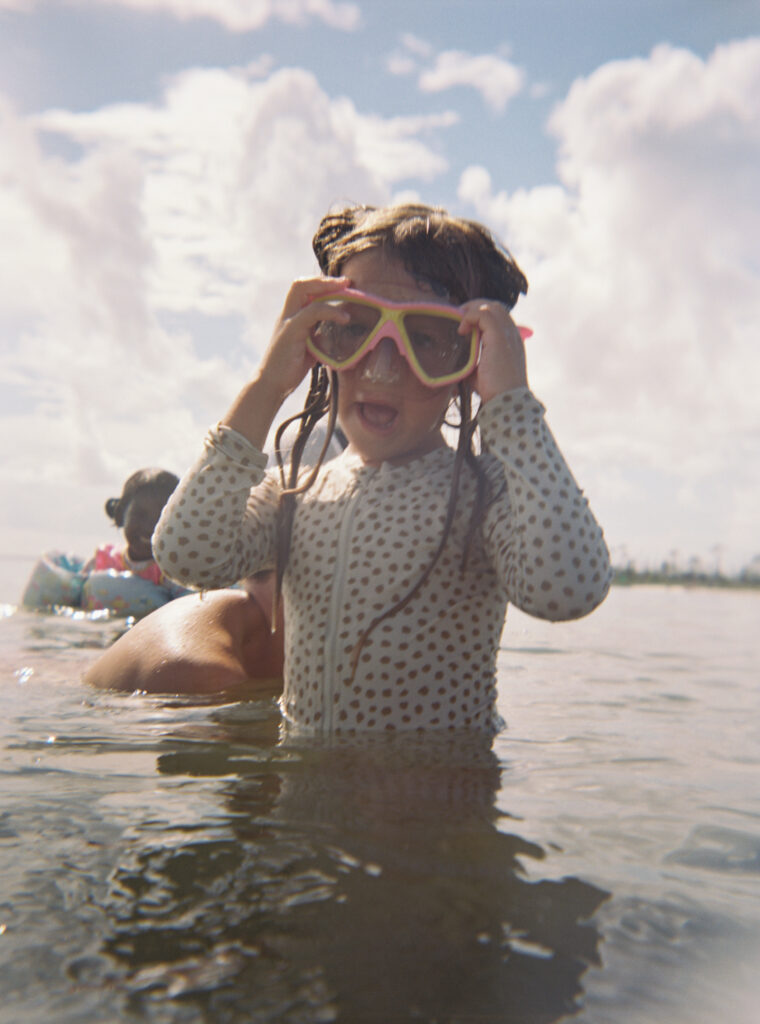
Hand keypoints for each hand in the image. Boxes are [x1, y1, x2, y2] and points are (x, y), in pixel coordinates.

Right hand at [257, 275, 349, 401]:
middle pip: (300, 284)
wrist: (271, 385)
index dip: (322, 284)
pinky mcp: (290, 331)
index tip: (343, 286)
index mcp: (291, 317)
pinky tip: (344, 318)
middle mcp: (287, 315)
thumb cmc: (289, 368)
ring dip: (328, 288)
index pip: (303, 290)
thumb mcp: (309, 348)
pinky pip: (311, 312)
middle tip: (347, 282)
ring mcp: (287, 321)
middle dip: (324, 280)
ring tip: (348, 292)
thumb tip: (338, 334)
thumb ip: (319, 336)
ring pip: (303, 290)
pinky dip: (330, 311)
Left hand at [457, 300, 527, 403]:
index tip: (464, 324)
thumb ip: (472, 362)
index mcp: (511, 341)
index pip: (498, 317)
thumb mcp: (481, 372)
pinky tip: (461, 330)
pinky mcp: (499, 336)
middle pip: (495, 307)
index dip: (480, 316)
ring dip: (471, 310)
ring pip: (490, 306)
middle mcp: (512, 334)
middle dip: (474, 308)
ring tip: (459, 322)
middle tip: (459, 318)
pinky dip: (469, 317)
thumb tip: (457, 361)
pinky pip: (483, 314)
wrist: (506, 400)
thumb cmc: (494, 391)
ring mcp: (507, 334)